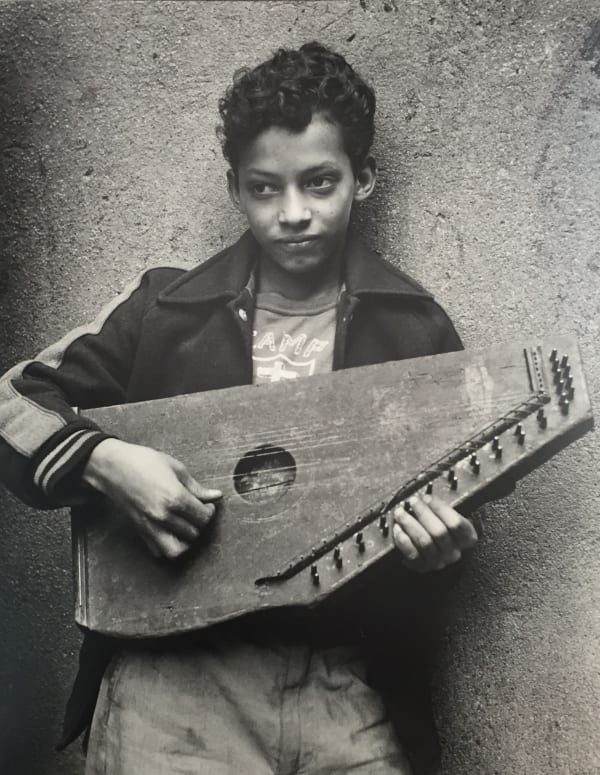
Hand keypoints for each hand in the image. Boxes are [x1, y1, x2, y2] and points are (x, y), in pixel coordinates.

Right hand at [82, 438, 221, 559]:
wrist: (113, 466)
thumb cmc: (143, 462)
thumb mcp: (176, 468)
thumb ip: (196, 487)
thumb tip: (216, 496)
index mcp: (175, 498)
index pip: (203, 517)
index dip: (209, 511)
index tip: (206, 504)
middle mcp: (164, 516)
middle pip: (193, 533)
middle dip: (199, 523)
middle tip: (196, 511)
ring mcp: (150, 526)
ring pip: (177, 550)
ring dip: (185, 541)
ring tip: (185, 526)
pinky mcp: (140, 531)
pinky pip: (157, 551)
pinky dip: (166, 546)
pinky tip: (170, 532)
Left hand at [392, 494, 477, 572]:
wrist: (436, 553)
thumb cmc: (443, 529)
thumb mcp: (449, 519)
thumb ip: (442, 510)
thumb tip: (425, 498)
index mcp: (466, 538)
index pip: (456, 524)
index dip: (440, 509)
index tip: (428, 498)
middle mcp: (454, 552)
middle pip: (439, 532)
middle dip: (423, 513)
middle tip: (413, 502)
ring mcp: (438, 561)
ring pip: (424, 542)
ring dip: (410, 524)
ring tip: (400, 512)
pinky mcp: (422, 566)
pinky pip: (412, 553)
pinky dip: (403, 539)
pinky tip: (398, 528)